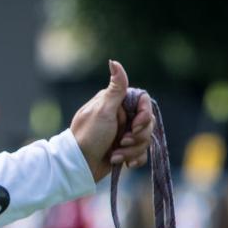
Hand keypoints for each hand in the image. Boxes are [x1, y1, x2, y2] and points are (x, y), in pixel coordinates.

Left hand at [70, 60, 155, 181]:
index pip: (144, 102)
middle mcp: (120, 117)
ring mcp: (123, 133)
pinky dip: (133, 159)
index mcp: (115, 103)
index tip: (136, 125)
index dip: (145, 115)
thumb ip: (115, 89)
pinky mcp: (124, 149)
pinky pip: (141, 153)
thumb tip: (114, 62)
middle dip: (138, 136)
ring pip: (145, 139)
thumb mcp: (103, 111)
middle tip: (122, 142)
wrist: (79, 166)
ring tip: (115, 154)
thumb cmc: (89, 136)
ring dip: (132, 150)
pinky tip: (123, 163)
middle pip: (148, 122)